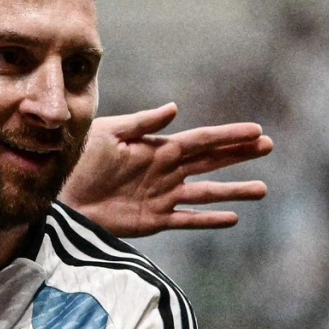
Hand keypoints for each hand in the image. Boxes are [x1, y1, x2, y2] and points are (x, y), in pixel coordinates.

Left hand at [62, 103, 270, 236]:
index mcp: (157, 148)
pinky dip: (208, 219)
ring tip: (261, 188)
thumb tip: (175, 108)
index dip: (228, 136)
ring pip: (206, 193)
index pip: (200, 139)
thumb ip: (141, 122)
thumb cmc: (79, 161)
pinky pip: (186, 220)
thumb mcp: (109, 133)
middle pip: (210, 162)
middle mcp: (165, 172)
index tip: (256, 131)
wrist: (61, 197)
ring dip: (233, 190)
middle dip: (239, 155)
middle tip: (268, 147)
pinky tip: (232, 217)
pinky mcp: (152, 220)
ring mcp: (161, 197)